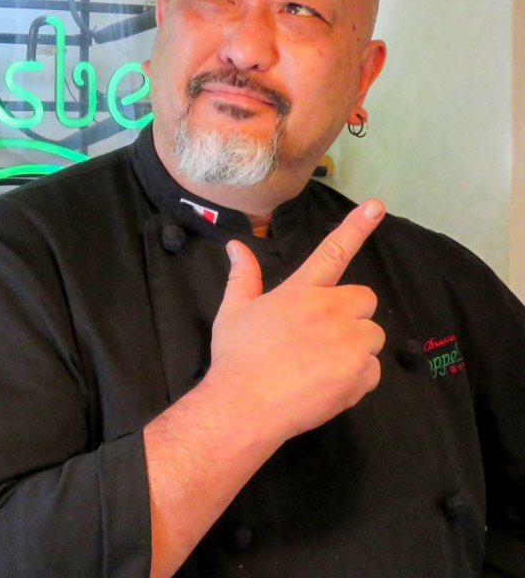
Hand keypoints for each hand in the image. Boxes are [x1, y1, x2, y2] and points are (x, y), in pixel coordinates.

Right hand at [207, 199, 385, 444]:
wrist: (246, 406)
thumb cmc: (237, 357)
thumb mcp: (233, 312)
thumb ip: (242, 276)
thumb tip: (236, 246)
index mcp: (302, 291)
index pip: (333, 251)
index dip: (357, 226)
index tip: (378, 206)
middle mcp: (331, 310)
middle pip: (364, 299)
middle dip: (351, 314)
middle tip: (324, 336)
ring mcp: (349, 342)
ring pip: (371, 336)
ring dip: (355, 347)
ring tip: (322, 366)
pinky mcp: (361, 374)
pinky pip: (372, 371)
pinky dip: (356, 379)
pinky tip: (328, 387)